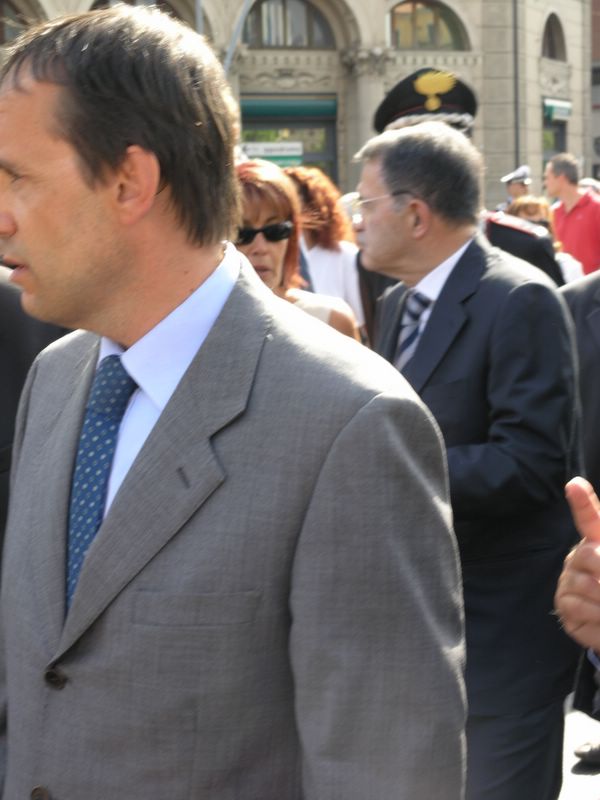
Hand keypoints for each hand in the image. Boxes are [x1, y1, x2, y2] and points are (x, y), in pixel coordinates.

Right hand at [554, 477, 599, 650]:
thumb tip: (598, 553)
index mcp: (598, 544)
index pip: (589, 519)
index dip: (582, 502)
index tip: (575, 485)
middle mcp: (579, 558)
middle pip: (589, 555)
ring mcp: (568, 581)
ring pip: (587, 586)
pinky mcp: (563, 605)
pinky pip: (580, 609)